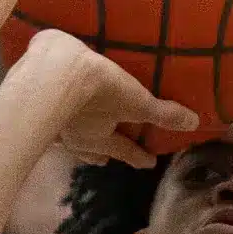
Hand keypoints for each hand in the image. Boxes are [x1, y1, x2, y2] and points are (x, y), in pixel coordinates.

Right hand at [17, 26, 200, 167]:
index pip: (125, 151)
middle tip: (110, 158)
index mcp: (99, 139)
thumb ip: (162, 113)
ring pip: (71, 139)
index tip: (149, 164)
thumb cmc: (97, 89)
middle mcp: (76, 137)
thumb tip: (193, 124)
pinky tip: (57, 118)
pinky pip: (52, 120)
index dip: (139, 156)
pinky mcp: (39, 104)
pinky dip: (59, 122)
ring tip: (85, 138)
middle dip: (103, 153)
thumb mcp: (136, 101)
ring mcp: (55, 123)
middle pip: (92, 150)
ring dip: (80, 139)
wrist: (52, 69)